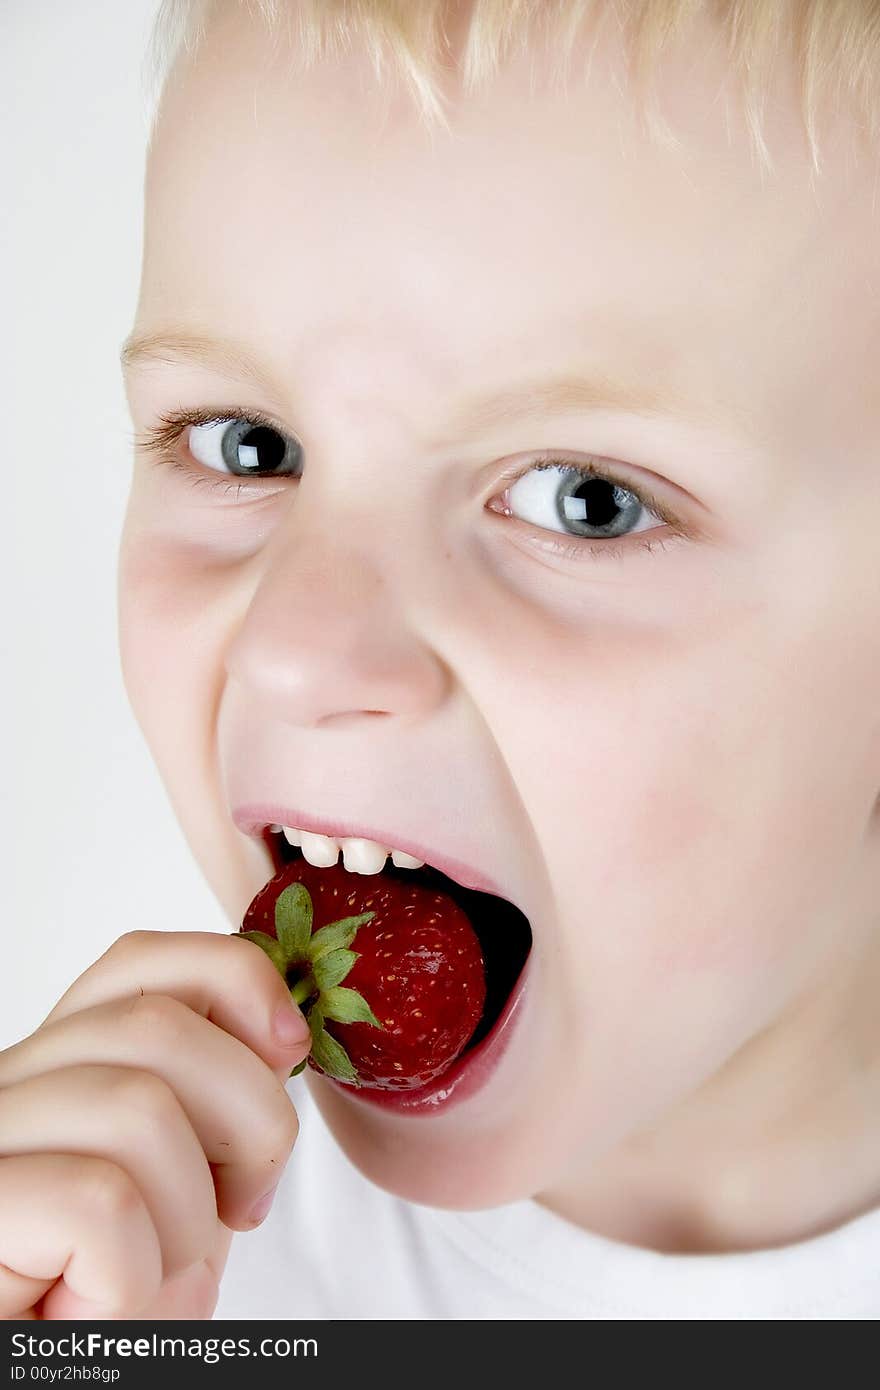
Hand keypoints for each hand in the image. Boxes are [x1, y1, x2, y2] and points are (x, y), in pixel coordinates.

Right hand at [0, 930, 309, 1318]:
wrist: (65, 1374)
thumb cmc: (123, 1297)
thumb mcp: (193, 1181)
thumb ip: (220, 1097)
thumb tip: (283, 1032)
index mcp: (60, 1067)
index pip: (139, 961)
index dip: (234, 978)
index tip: (290, 1048)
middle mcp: (5, 1090)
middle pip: (156, 1029)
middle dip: (247, 1120)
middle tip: (237, 1207)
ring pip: (138, 1112)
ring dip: (187, 1219)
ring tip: (149, 1271)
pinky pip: (100, 1203)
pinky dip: (132, 1273)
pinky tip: (96, 1306)